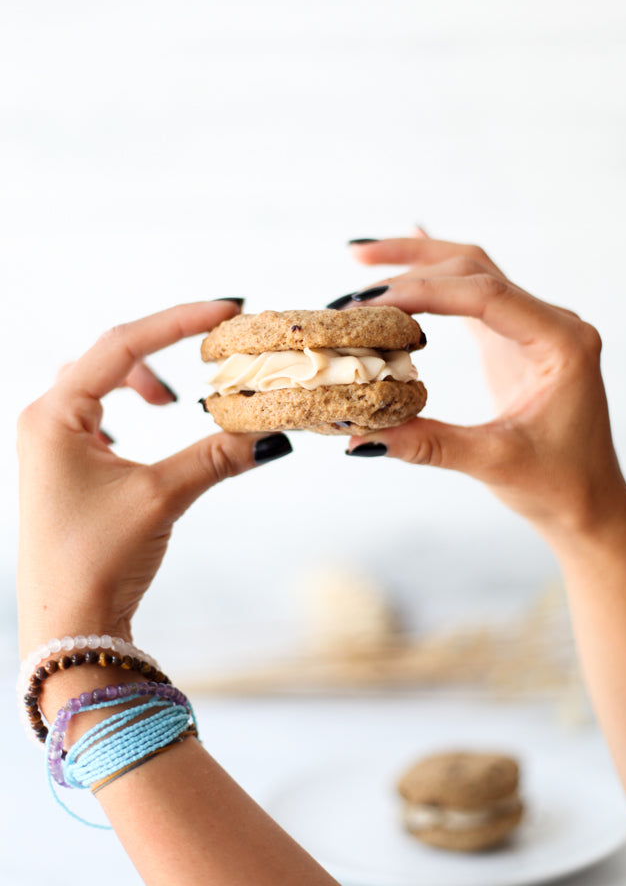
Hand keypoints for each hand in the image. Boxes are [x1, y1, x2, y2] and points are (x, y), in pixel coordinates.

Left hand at [17, 300, 290, 655]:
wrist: (68, 624)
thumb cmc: (96, 558)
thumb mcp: (161, 496)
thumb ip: (216, 455)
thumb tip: (272, 432)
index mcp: (54, 415)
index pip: (121, 345)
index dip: (178, 321)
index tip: (226, 310)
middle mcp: (45, 420)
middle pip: (108, 356)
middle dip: (162, 350)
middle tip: (212, 346)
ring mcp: (50, 444)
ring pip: (99, 383)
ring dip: (142, 380)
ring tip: (174, 400)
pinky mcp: (62, 466)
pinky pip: (95, 414)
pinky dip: (128, 408)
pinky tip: (148, 427)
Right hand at [342, 238, 625, 537]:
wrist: (590, 501)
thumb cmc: (561, 483)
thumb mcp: (495, 463)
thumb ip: (430, 444)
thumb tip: (363, 436)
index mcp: (561, 343)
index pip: (485, 294)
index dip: (424, 292)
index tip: (372, 303)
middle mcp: (551, 323)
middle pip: (474, 270)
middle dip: (411, 272)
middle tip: (354, 293)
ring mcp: (533, 327)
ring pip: (471, 274)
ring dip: (418, 263)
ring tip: (362, 258)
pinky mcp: (514, 340)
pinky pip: (472, 294)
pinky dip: (436, 278)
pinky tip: (408, 251)